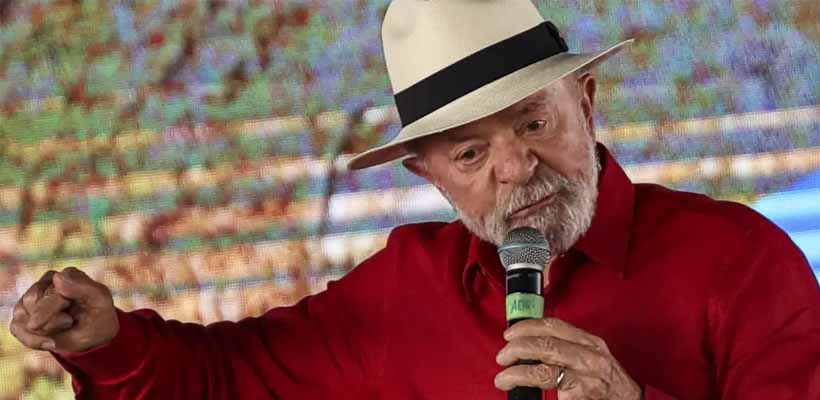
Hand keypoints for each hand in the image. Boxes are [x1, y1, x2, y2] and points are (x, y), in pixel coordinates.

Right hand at [9, 267, 118, 354]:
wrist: (94, 335)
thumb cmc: (98, 315)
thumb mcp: (100, 301)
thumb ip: (82, 287)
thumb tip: (57, 276)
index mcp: (68, 275)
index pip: (50, 298)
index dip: (58, 318)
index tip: (70, 321)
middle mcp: (48, 281)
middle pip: (35, 309)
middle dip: (51, 325)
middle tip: (68, 323)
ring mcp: (32, 295)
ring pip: (24, 318)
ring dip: (43, 332)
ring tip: (61, 328)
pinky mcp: (22, 311)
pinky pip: (16, 327)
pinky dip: (33, 340)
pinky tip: (49, 341)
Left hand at [495, 318, 640, 399]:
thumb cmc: (605, 380)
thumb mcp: (591, 355)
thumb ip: (566, 346)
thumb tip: (529, 343)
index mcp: (589, 342)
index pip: (554, 326)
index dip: (527, 327)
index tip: (509, 333)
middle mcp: (589, 358)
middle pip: (546, 346)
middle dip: (518, 349)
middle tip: (503, 356)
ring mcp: (587, 380)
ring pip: (545, 371)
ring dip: (518, 373)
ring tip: (503, 378)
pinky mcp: (582, 398)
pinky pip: (554, 394)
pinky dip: (532, 392)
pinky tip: (522, 393)